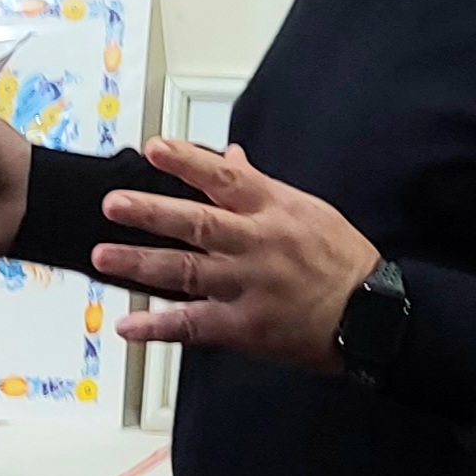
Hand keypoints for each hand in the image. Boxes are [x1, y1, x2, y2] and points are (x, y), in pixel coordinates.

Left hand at [90, 139, 377, 374]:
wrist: (371, 316)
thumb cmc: (341, 258)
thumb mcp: (307, 209)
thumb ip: (260, 185)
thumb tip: (229, 157)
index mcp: (274, 210)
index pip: (225, 178)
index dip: (187, 162)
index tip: (154, 147)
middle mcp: (258, 244)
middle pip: (197, 224)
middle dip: (151, 213)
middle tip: (113, 204)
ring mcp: (250, 286)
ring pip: (188, 271)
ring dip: (141, 264)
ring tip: (103, 256)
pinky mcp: (246, 327)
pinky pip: (195, 325)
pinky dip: (159, 327)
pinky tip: (128, 327)